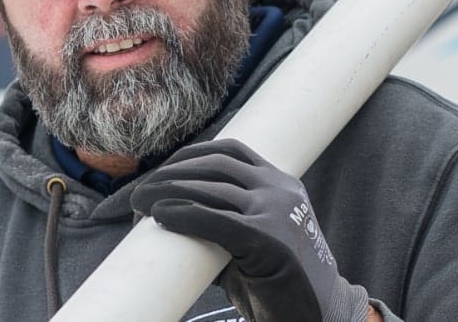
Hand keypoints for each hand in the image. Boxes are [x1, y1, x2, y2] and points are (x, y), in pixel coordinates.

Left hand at [132, 139, 371, 321]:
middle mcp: (281, 191)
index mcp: (282, 185)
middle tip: (140, 191)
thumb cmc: (281, 283)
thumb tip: (173, 217)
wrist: (317, 314)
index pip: (231, 152)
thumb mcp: (258, 240)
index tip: (163, 171)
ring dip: (168, 191)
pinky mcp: (267, 241)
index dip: (190, 155)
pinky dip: (183, 214)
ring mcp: (276, 213)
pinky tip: (161, 216)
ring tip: (140, 203)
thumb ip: (225, 224)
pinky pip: (215, 220)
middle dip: (171, 173)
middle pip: (215, 165)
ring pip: (211, 189)